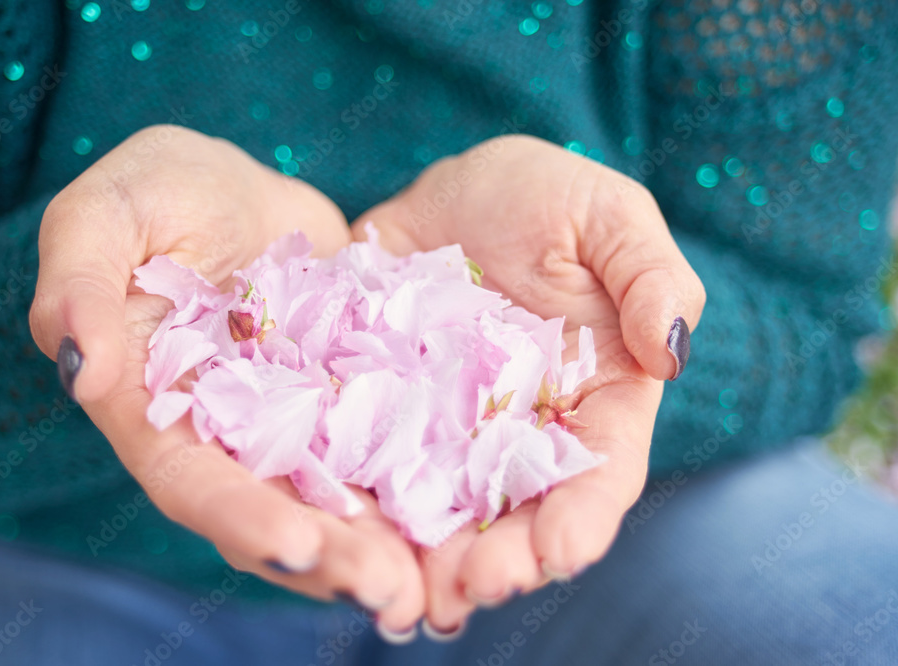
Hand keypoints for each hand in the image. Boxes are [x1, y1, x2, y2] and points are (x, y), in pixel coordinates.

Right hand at [29, 126, 426, 632]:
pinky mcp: (342, 402)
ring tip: (430, 583)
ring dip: (377, 545)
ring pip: (331, 497)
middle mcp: (221, 435)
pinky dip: (413, 485)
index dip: (237, 517)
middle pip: (271, 509)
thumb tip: (80, 370)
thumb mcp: (102, 214)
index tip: (295, 546)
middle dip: (326, 556)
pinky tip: (459, 516)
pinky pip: (379, 449)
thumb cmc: (153, 191)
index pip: (188, 480)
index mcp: (152, 408)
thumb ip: (78, 285)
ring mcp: (287, 424)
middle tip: (392, 594)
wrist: (237, 188)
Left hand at [352, 134, 705, 631]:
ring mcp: (451, 429)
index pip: (599, 469)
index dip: (583, 516)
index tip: (559, 552)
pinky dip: (365, 507)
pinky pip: (373, 464)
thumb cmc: (545, 196)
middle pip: (518, 509)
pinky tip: (345, 537)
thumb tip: (670, 354)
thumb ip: (652, 279)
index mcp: (593, 396)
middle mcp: (522, 430)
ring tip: (408, 594)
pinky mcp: (386, 413)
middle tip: (469, 590)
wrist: (451, 191)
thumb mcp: (609, 217)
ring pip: (445, 507)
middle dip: (500, 557)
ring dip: (429, 556)